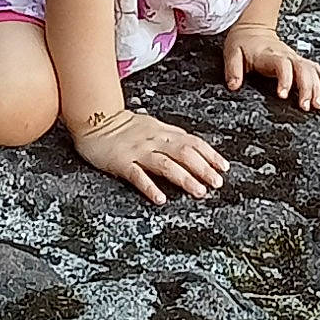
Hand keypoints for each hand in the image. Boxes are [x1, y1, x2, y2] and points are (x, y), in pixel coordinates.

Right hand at [71, 107, 228, 207]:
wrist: (95, 120)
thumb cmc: (124, 126)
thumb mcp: (152, 126)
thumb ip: (171, 137)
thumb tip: (194, 147)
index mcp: (163, 132)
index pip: (192, 142)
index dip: (210, 154)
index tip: (224, 167)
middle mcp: (154, 141)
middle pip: (183, 153)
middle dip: (203, 168)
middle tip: (217, 183)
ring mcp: (138, 152)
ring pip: (165, 164)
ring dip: (184, 178)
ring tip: (198, 191)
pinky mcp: (122, 162)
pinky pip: (137, 175)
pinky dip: (150, 187)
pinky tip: (160, 199)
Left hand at [222, 24, 319, 111]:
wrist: (253, 29)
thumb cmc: (243, 43)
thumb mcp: (232, 53)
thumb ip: (233, 69)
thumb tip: (234, 86)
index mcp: (269, 54)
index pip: (282, 65)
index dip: (285, 79)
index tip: (283, 95)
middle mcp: (286, 55)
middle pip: (303, 69)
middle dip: (307, 87)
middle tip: (306, 106)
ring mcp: (295, 58)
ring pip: (312, 70)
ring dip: (318, 87)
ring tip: (318, 105)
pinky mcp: (299, 61)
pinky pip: (317, 69)